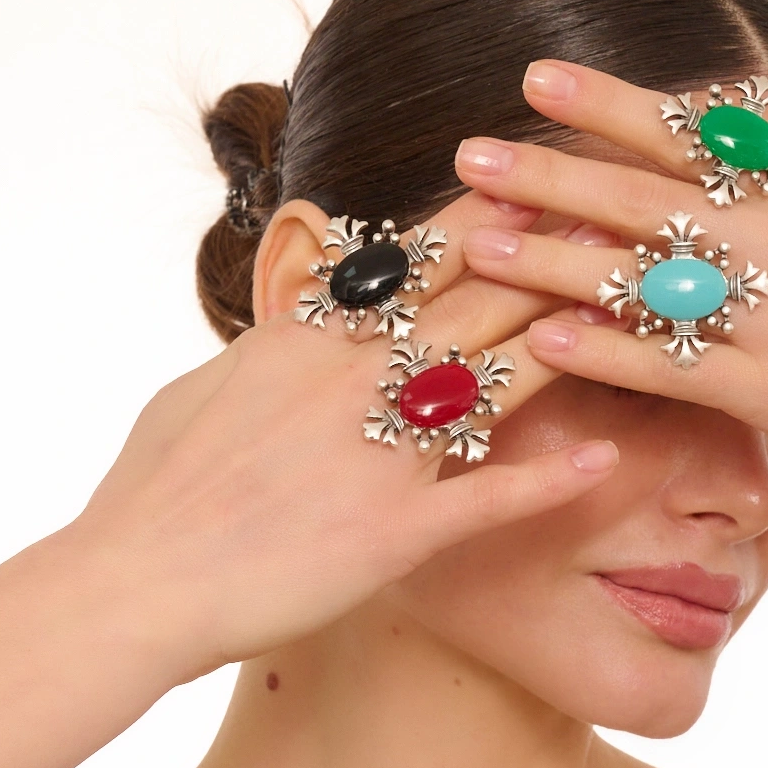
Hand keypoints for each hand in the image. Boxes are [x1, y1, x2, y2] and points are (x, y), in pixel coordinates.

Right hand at [74, 190, 619, 681]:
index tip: (537, 183)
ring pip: (494, 381)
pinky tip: (604, 459)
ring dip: (569, 340)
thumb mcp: (207, 389)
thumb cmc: (152, 491)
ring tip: (636, 312)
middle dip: (550, 255)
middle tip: (619, 217)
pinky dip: (548, 479)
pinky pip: (487, 498)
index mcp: (303, 341)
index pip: (409, 264)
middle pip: (472, 302)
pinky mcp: (392, 532)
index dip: (482, 221)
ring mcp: (376, 453)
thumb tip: (300, 315)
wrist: (131, 584)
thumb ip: (270, 346)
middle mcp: (349, 381)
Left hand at [452, 63, 767, 606]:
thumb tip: (762, 122)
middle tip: (469, 155)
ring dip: (555, 260)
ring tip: (481, 244)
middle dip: (553, 172)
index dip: (612, 104)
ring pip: (646, 281)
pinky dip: (607, 352)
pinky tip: (545, 341)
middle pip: (648, 196)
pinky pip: (673, 369)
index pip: (695, 133)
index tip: (538, 79)